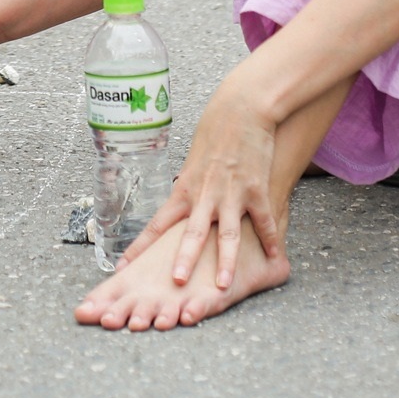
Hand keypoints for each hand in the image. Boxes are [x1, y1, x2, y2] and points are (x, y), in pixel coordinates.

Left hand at [140, 75, 283, 288]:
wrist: (240, 111)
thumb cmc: (214, 135)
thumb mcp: (192, 164)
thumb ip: (188, 190)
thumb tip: (179, 209)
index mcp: (184, 189)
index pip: (158, 224)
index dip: (140, 246)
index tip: (123, 266)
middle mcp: (205, 195)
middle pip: (192, 233)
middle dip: (184, 259)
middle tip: (175, 283)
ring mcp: (231, 194)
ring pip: (227, 235)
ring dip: (224, 262)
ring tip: (222, 286)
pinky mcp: (256, 190)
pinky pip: (263, 222)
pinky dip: (270, 241)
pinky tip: (275, 259)